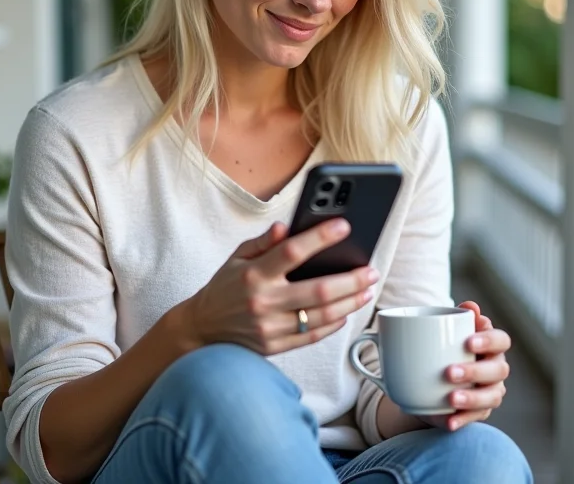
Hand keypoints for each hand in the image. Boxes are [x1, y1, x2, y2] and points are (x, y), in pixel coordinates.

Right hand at [184, 220, 378, 355]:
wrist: (202, 329)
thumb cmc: (224, 287)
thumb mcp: (237, 258)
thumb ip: (263, 242)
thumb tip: (286, 227)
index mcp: (255, 274)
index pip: (293, 251)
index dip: (320, 237)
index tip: (344, 226)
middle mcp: (264, 301)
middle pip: (318, 290)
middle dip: (351, 280)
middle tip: (371, 270)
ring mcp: (270, 327)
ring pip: (321, 316)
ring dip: (349, 303)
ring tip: (367, 291)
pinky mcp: (275, 346)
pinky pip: (312, 336)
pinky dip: (333, 325)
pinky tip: (347, 313)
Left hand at [419, 301, 510, 431]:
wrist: (428, 375)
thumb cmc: (442, 345)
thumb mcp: (444, 330)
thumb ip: (456, 317)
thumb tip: (471, 306)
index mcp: (490, 344)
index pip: (501, 340)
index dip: (488, 340)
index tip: (467, 341)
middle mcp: (496, 367)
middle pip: (498, 370)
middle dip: (475, 371)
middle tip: (449, 372)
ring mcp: (491, 391)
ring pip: (492, 396)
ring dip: (472, 398)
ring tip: (451, 399)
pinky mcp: (481, 411)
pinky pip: (477, 417)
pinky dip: (463, 419)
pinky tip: (449, 420)